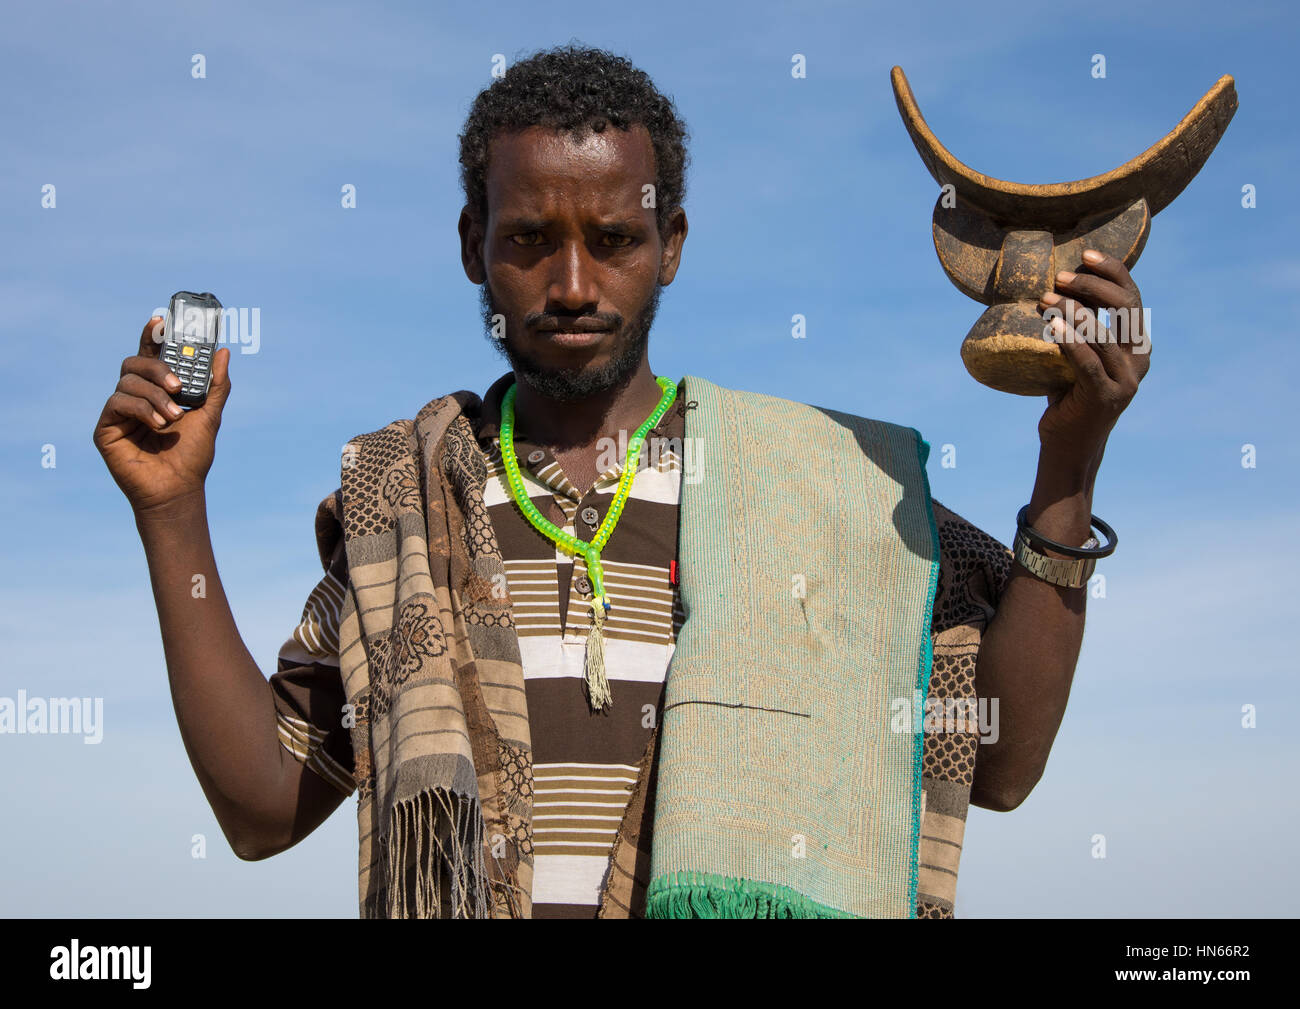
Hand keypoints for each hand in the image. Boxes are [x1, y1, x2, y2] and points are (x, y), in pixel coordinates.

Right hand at [92, 316, 231, 514]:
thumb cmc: (192, 456)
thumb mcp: (210, 416)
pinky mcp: (106, 427)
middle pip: (135, 363)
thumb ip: (216, 385)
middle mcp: (135, 396)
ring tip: (173, 419)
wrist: (178, 489)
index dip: (151, 335)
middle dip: (158, 368)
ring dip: (155, 397)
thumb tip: (223, 352)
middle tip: (178, 385)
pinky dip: (142, 410)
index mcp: (157, 390)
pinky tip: (157, 425)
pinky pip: (118, 402)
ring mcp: (119, 411)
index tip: (160, 318)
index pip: (151, 355)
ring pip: (128, 381)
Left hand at [1036, 249, 1150, 471]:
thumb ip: (1080, 328)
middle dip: (1091, 286)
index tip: (1085, 254)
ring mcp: (1127, 379)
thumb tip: (1053, 286)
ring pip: (1103, 334)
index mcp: (1138, 344)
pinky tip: (1051, 324)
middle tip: (1057, 278)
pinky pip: (1087, 361)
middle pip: (1124, 308)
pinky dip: (1069, 340)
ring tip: (1044, 299)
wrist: (1069, 444)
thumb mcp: (1078, 355)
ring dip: (1073, 311)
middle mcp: (1140, 359)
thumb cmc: (1069, 395)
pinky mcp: (1107, 397)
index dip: (1112, 271)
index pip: (1131, 297)